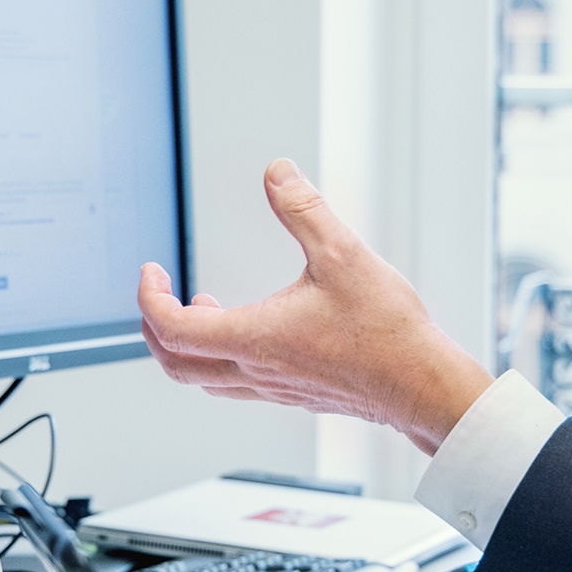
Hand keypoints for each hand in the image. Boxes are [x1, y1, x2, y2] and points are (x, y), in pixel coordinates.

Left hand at [138, 159, 493, 454]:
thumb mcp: (343, 255)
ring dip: (187, 346)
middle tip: (160, 294)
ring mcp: (273, 389)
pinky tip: (250, 332)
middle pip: (175, 363)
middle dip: (155, 326)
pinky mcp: (294, 396)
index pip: (172, 328)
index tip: (153, 271)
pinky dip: (219, 360)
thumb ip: (304, 210)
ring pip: (203, 380)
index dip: (150, 297)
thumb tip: (277, 176)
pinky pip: (235, 385)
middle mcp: (255, 371)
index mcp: (254, 338)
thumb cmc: (387, 335)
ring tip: (203, 308)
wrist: (421, 386)